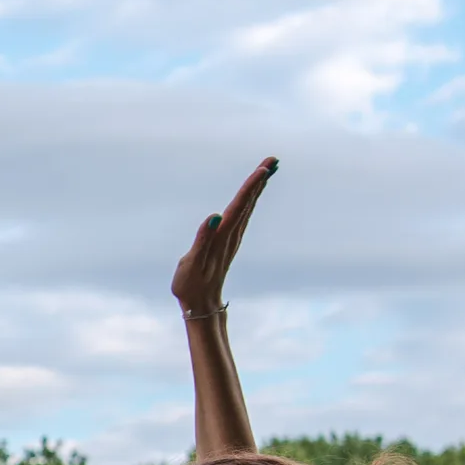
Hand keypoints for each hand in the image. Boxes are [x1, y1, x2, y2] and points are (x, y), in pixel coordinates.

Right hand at [170, 157, 277, 319]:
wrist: (201, 304)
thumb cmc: (191, 284)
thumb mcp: (191, 264)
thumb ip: (202, 240)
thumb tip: (215, 216)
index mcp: (222, 237)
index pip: (239, 206)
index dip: (251, 187)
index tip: (264, 169)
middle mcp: (231, 235)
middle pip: (248, 202)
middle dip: (260, 180)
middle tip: (274, 160)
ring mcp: (232, 238)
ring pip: (248, 207)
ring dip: (257, 188)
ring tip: (267, 170)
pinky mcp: (229, 241)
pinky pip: (243, 214)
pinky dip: (249, 200)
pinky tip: (251, 195)